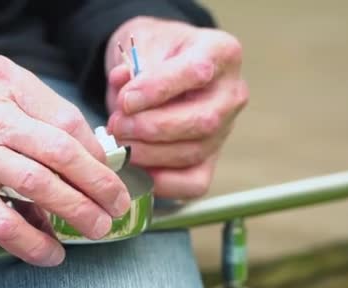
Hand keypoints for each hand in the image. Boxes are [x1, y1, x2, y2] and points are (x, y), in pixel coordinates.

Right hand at [0, 53, 130, 266]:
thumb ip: (21, 103)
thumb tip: (63, 141)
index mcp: (5, 82)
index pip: (66, 120)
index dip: (94, 150)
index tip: (103, 167)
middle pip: (64, 154)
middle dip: (100, 183)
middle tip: (117, 202)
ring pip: (42, 187)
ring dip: (78, 211)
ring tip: (97, 227)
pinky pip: (4, 222)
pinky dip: (33, 242)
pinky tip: (50, 252)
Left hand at [104, 17, 248, 198]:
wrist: (158, 65)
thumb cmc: (152, 52)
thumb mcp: (141, 43)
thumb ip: (133, 68)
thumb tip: (125, 94)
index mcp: (221, 53)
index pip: (196, 73)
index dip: (157, 90)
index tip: (126, 101)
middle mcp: (231, 94)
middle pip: (202, 121)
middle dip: (151, 128)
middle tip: (116, 126)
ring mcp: (224, 130)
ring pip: (193, 153)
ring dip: (148, 154)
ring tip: (119, 142)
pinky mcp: (210, 160)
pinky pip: (193, 183)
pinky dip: (161, 182)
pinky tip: (134, 167)